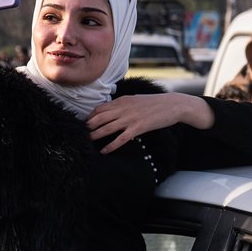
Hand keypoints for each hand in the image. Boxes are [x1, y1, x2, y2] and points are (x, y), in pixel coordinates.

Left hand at [87, 93, 214, 153]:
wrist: (172, 104)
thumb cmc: (154, 103)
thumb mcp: (135, 99)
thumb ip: (122, 104)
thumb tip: (111, 111)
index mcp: (122, 101)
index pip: (100, 109)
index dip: (89, 117)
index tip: (83, 124)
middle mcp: (123, 109)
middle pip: (99, 118)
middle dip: (88, 127)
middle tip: (79, 134)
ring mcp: (130, 118)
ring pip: (107, 128)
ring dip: (95, 136)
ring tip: (86, 142)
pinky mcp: (138, 128)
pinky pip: (121, 139)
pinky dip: (111, 145)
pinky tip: (104, 151)